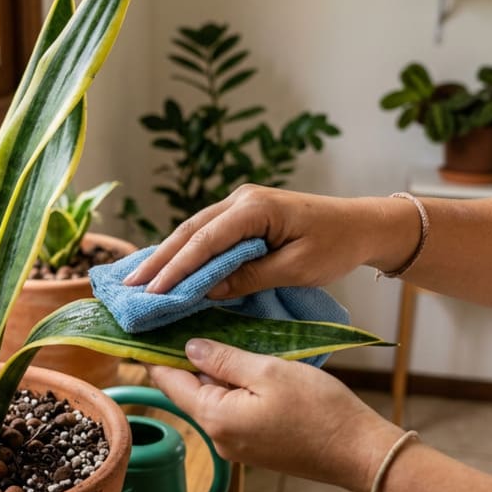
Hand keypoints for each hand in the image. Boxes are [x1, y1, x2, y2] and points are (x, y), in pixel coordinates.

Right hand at [123, 185, 374, 298]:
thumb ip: (250, 276)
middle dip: (159, 259)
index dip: (177, 268)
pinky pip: (207, 234)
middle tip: (129, 285)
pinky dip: (186, 252)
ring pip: (194, 231)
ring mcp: (241, 205)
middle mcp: (241, 200)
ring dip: (167, 255)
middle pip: (190, 231)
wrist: (362, 225)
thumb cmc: (336, 245)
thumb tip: (206, 291)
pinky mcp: (244, 216)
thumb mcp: (295, 268)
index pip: (206, 241)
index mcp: (255, 208)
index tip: (153, 292)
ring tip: (139, 280)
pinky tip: (168, 268)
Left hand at [148, 339, 403, 491]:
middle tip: (194, 318)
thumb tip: (190, 348)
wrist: (358, 452)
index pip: (169, 381)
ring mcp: (237, 446)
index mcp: (214, 418)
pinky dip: (234, 388)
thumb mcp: (268, 372)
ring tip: (225, 335)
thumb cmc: (318, 409)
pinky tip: (249, 366)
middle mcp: (218, 437)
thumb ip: (224, 360)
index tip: (152, 325)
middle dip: (190, 358)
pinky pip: (233, 411)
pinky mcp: (256, 447)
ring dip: (216, 372)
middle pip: (190, 391)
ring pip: (213, 400)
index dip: (157, 352)